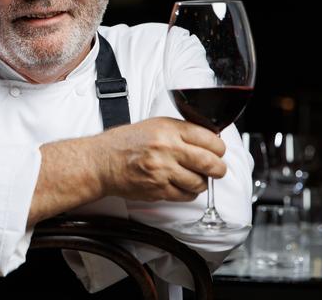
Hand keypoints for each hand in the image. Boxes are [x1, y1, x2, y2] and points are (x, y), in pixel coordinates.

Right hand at [101, 117, 225, 201]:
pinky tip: (182, 185)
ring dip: (202, 182)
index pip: (209, 139)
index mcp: (168, 129)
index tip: (218, 151)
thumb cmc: (125, 143)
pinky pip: (185, 195)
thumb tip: (207, 140)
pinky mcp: (158, 190)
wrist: (102, 161)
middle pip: (209, 162)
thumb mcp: (155, 125)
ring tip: (195, 177)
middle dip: (219, 168)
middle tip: (218, 169)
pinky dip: (188, 192)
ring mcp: (163, 171)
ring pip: (199, 182)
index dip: (219, 147)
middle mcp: (167, 149)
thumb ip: (181, 131)